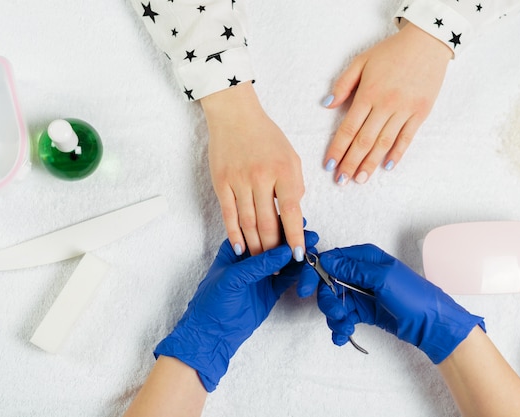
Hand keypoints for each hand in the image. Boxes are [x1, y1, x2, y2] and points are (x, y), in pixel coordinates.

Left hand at [154, 230, 318, 391]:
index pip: (258, 230)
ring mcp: (261, 274)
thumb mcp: (232, 279)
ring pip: (284, 260)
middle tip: (311, 235)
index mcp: (235, 248)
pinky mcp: (270, 290)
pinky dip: (298, 272)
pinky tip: (308, 266)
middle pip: (275, 244)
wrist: (212, 335)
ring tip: (314, 248)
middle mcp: (250, 258)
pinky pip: (287, 278)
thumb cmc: (212, 303)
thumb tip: (284, 250)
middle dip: (293, 239)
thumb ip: (258, 264)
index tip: (296, 220)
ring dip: (298, 254)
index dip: (277, 225)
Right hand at [202, 82, 305, 258]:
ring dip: (255, 247)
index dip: (295, 237)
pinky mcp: (221, 183)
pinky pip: (228, 215)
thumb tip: (294, 215)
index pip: (292, 211)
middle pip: (268, 223)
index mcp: (283, 170)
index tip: (298, 255)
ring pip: (248, 223)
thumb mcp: (291, 156)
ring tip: (260, 263)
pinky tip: (241, 248)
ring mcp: (239, 181)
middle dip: (273, 249)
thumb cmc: (266, 136)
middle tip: (278, 266)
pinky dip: (235, 234)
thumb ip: (295, 185)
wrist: (235, 115)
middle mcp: (261, 177)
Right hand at [314, 244, 483, 363]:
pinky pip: (342, 316)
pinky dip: (339, 327)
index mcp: (365, 258)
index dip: (315, 273)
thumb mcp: (383, 279)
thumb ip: (353, 269)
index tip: (305, 289)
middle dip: (327, 301)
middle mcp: (360, 273)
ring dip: (334, 317)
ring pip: (333, 301)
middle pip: (327, 283)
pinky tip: (342, 336)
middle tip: (337, 314)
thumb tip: (328, 259)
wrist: (430, 325)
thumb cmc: (414, 297)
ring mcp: (361, 292)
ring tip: (344, 327)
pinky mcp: (362, 310)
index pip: (331, 259)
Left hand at [323, 23, 451, 184]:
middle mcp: (385, 105)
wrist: (427, 41)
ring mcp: (405, 110)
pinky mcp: (421, 113)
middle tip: (341, 181)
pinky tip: (387, 167)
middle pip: (364, 141)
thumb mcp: (361, 61)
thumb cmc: (391, 52)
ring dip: (370, 164)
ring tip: (360, 179)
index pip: (348, 129)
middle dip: (350, 163)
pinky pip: (407, 138)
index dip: (337, 149)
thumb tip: (327, 105)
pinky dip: (397, 154)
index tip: (329, 165)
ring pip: (384, 143)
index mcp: (368, 94)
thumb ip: (343, 84)